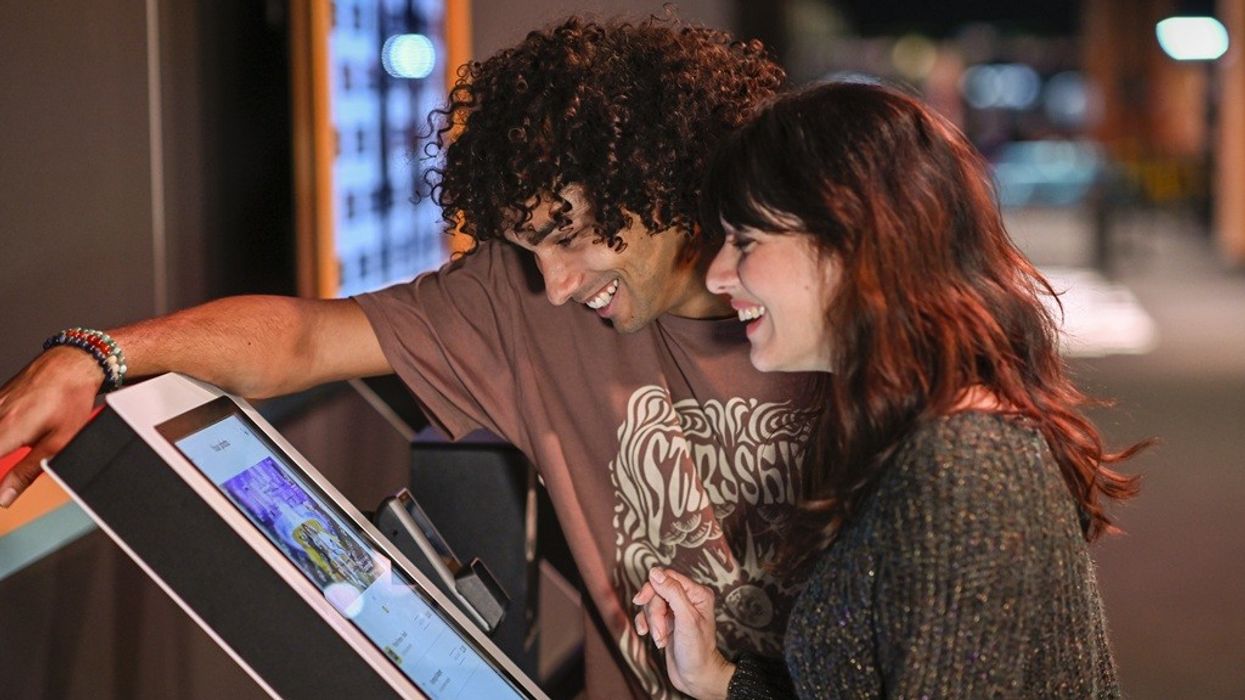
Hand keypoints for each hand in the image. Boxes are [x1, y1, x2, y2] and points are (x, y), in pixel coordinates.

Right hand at [0, 347, 104, 506]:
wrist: (74, 363)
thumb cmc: (71, 400)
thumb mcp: (56, 444)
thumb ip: (26, 472)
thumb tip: (4, 498)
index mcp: (7, 430)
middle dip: (2, 457)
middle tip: (18, 455)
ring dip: (3, 444)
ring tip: (20, 444)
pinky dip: (2, 430)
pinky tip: (17, 432)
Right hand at [633, 567, 735, 698]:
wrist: (695, 676)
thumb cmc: (697, 650)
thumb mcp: (686, 618)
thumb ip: (672, 592)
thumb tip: (655, 572)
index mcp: (697, 593)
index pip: (668, 577)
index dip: (653, 588)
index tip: (641, 600)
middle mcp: (687, 599)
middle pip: (657, 591)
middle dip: (654, 612)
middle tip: (658, 629)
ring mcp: (675, 610)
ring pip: (651, 604)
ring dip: (651, 622)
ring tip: (660, 638)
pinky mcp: (665, 621)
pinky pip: (647, 615)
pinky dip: (646, 625)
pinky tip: (650, 637)